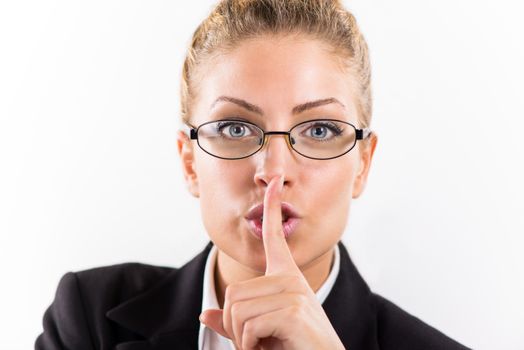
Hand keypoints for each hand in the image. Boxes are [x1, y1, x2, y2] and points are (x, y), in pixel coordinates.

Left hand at [199, 175, 344, 349]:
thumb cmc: (291, 346)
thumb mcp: (258, 332)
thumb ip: (233, 322)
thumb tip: (203, 314)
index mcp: (286, 277)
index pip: (275, 236)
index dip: (272, 208)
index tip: (273, 183)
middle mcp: (290, 279)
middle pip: (234, 293)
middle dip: (235, 326)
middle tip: (256, 342)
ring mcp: (293, 292)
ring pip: (237, 310)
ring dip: (242, 338)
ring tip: (264, 345)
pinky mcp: (292, 310)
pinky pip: (248, 325)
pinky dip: (249, 345)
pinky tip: (269, 348)